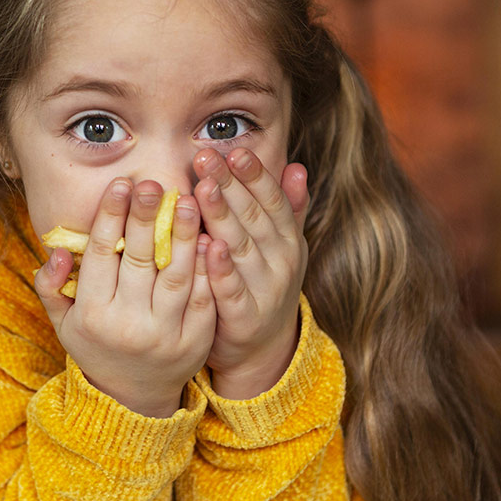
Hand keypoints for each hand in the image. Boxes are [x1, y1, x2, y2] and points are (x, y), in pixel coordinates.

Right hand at [34, 178, 215, 416]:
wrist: (133, 399)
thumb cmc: (95, 347)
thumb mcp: (63, 322)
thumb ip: (51, 286)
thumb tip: (57, 252)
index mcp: (93, 315)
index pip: (101, 254)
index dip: (110, 216)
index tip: (121, 184)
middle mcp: (128, 324)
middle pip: (139, 258)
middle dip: (146, 216)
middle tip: (154, 183)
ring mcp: (165, 334)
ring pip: (176, 274)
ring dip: (183, 234)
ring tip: (188, 200)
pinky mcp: (195, 341)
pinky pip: (202, 296)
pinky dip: (206, 266)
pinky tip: (209, 236)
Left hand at [193, 147, 308, 399]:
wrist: (261, 350)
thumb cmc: (262, 285)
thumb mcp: (280, 247)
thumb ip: (287, 209)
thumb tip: (296, 166)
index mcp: (287, 240)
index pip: (272, 200)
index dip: (254, 175)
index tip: (234, 150)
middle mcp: (281, 262)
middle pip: (254, 217)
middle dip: (230, 185)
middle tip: (206, 158)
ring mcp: (265, 290)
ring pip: (242, 248)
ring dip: (223, 217)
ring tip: (204, 189)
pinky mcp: (245, 318)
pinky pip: (232, 290)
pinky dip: (220, 268)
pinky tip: (206, 246)